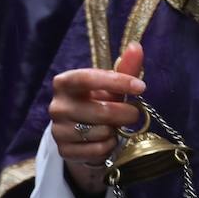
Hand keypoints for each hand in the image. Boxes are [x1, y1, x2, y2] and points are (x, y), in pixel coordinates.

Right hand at [50, 43, 145, 190]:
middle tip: (134, 113)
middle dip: (125, 113)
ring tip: (112, 126)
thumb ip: (124, 68)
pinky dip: (108, 146)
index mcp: (64, 83)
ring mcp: (58, 130)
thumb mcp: (110, 85)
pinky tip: (105, 140)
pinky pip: (97, 150)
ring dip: (114, 131)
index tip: (140, 87)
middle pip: (100, 111)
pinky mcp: (63, 151)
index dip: (116, 82)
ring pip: (100, 132)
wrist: (81, 134)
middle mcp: (57, 106)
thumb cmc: (98, 101)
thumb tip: (136, 46)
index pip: (88, 79)